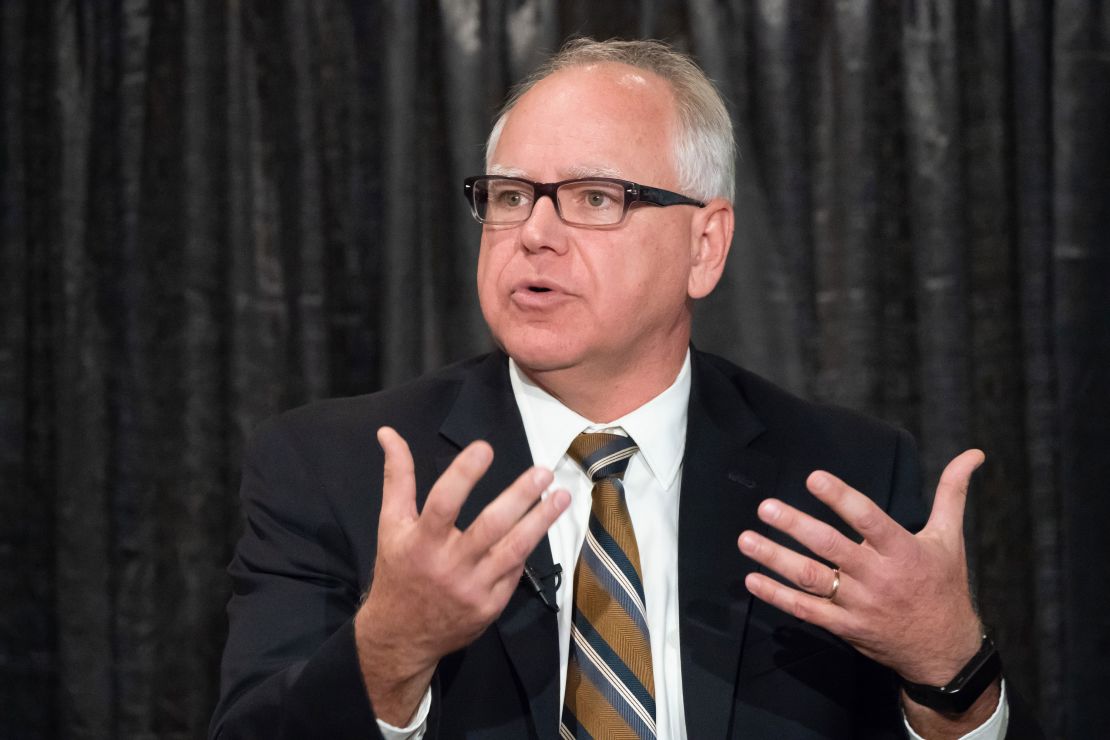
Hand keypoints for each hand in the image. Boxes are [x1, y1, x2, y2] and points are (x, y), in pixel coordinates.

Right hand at [355, 427, 569, 724]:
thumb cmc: (398, 570)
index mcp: (421, 542)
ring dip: (541, 521)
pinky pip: (515, 572)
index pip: (444, 502)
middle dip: (520, 497)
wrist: (400, 636)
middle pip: (490, 526)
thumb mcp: (391, 524)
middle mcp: (449, 566)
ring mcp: (473, 589)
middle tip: (543, 473)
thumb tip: (388, 433)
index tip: (485, 448)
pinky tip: (544, 525)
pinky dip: (529, 547)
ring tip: (562, 496)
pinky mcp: (490, 606)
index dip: (464, 474)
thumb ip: (397, 478)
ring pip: (514, 550)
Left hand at [737, 450, 985, 686]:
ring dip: (775, 559)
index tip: (814, 478)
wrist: (944, 652)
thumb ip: (952, 494)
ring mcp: (859, 604)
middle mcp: (878, 577)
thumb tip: (973, 453)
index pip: (869, 519)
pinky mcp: (845, 627)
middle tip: (766, 506)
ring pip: (811, 579)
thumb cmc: (943, 586)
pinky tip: (753, 579)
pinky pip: (806, 611)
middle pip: (831, 548)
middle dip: (796, 526)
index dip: (842, 498)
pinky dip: (777, 596)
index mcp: (903, 552)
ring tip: (746, 539)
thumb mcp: (950, 539)